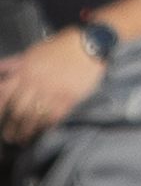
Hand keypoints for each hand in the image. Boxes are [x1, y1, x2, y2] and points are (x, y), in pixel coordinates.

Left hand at [0, 28, 106, 145]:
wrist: (87, 45)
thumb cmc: (59, 47)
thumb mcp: (32, 52)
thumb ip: (14, 63)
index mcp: (24, 71)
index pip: (4, 94)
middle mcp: (36, 83)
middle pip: (18, 110)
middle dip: (11, 127)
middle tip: (9, 137)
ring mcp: (52, 91)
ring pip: (34, 117)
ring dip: (26, 131)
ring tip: (23, 140)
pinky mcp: (69, 98)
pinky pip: (53, 117)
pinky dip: (46, 126)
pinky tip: (42, 131)